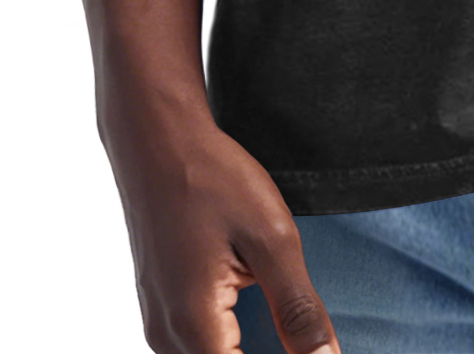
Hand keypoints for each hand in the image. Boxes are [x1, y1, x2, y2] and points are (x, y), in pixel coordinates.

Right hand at [106, 109, 339, 353]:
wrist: (157, 141)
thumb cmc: (212, 180)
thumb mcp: (271, 239)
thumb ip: (298, 308)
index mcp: (194, 327)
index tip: (315, 347)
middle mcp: (166, 337)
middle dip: (270, 352)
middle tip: (307, 337)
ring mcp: (158, 323)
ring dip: (249, 349)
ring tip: (290, 333)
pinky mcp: (161, 307)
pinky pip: (195, 346)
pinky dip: (229, 343)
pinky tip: (261, 323)